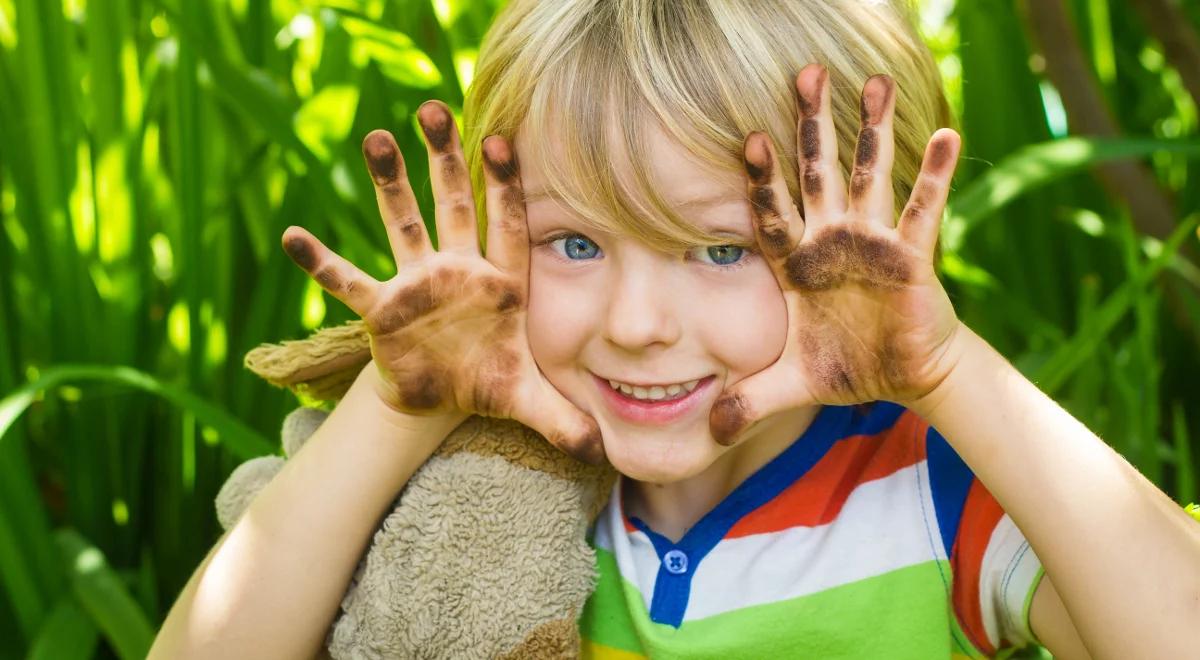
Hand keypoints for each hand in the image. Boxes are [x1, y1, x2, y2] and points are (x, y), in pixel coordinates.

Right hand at [281, 101, 603, 463]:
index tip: (501, 142)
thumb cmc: (490, 382)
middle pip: (454, 204)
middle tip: (434, 110)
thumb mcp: (528, 400)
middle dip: (446, 160)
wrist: (445, 397)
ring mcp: (418, 284)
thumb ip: (563, 419)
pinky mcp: (383, 311)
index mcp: (502, 282)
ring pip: (403, 224)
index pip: (508, 225)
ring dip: (389, 184)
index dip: (506, 186)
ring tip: (375, 138)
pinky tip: (295, 238)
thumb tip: (602, 454)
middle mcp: (460, 270)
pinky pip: (350, 282)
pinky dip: (324, 264)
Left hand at [709, 64, 964, 445]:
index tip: (748, 138)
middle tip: (806, 74)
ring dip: (871, 130)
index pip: (771, 214)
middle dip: (811, 126)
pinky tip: (944, 134)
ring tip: (872, 81)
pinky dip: (933, 174)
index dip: (761, 179)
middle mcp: (833, 241)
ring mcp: (873, 243)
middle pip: (818, 173)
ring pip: (870, 175)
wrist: (905, 379)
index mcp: (798, 264)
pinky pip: (922, 210)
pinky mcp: (911, 256)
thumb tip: (706, 432)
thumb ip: (748, 400)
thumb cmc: (848, 368)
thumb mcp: (789, 385)